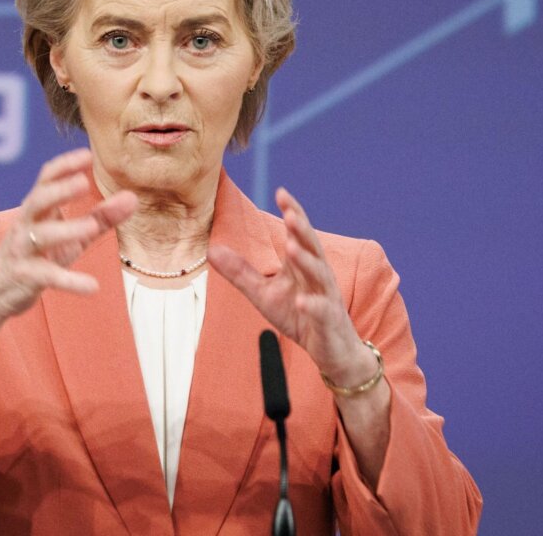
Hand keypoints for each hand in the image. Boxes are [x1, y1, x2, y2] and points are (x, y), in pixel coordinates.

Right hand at [0, 147, 136, 321]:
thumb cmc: (38, 257)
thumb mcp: (71, 237)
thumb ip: (101, 217)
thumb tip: (133, 197)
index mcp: (37, 209)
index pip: (46, 179)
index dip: (64, 166)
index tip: (87, 155)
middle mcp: (26, 224)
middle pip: (38, 200)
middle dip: (59, 190)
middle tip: (83, 183)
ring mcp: (22, 250)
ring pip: (41, 236)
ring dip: (66, 229)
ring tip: (92, 227)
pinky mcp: (24, 277)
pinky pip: (48, 276)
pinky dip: (70, 281)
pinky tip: (93, 287)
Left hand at [207, 187, 375, 386]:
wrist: (331, 350)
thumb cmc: (299, 317)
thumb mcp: (264, 294)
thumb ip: (240, 272)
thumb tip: (212, 250)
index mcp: (302, 265)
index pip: (298, 233)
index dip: (292, 212)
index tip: (281, 191)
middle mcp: (317, 276)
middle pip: (311, 247)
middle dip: (302, 230)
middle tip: (291, 213)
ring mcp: (325, 298)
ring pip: (319, 275)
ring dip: (307, 261)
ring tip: (293, 247)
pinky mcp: (328, 322)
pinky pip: (321, 312)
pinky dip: (313, 306)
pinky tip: (302, 301)